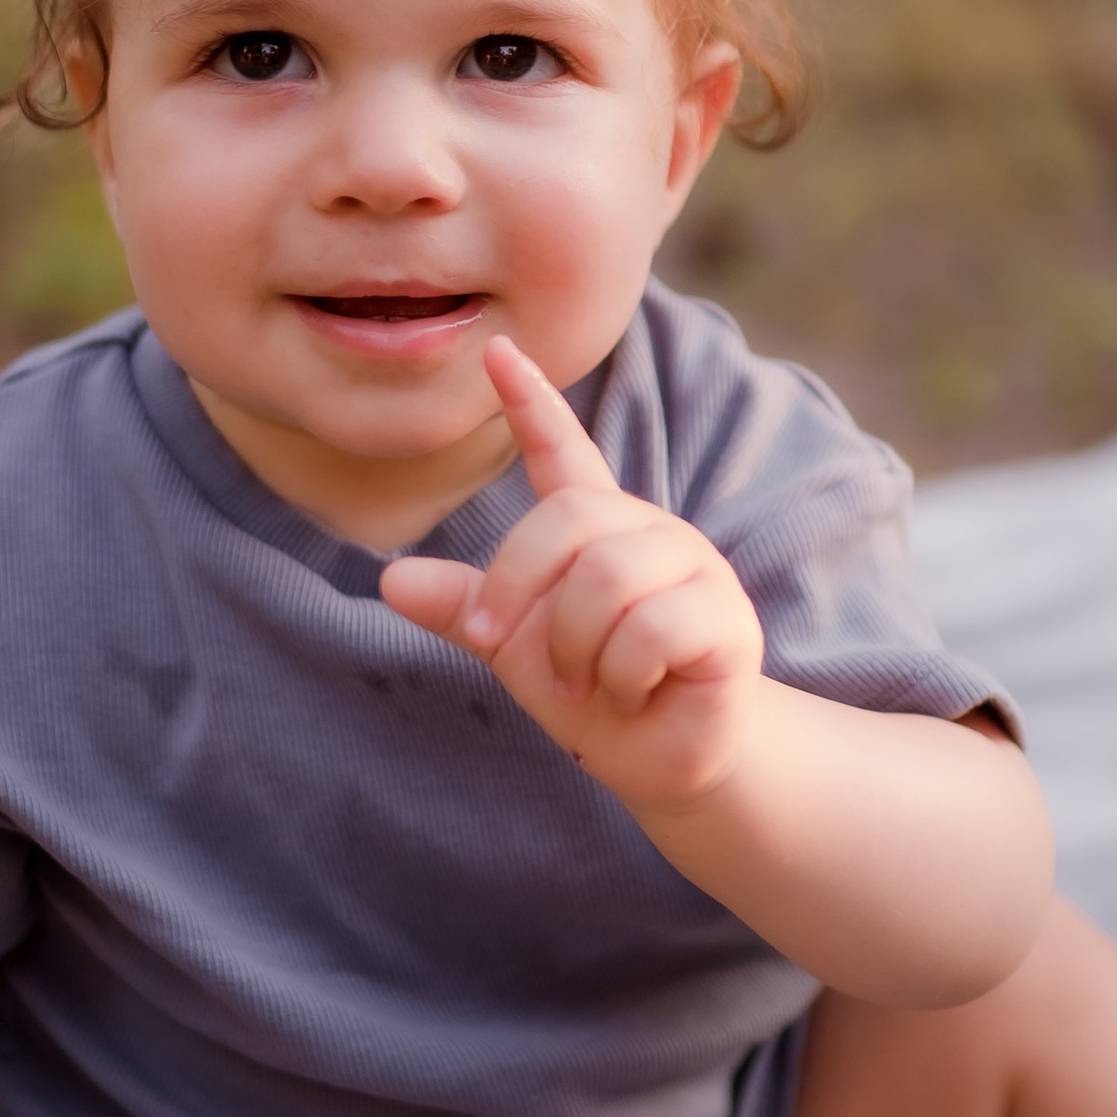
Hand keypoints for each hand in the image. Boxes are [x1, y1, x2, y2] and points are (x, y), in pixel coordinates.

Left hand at [380, 335, 765, 815]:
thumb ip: (466, 610)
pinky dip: (620, 676)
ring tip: (587, 684)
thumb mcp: (517, 651)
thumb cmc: (595, 697)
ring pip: (607, 577)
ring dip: (574, 648)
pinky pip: (650, 629)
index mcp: (596, 531)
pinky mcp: (726, 618)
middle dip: (517, 587)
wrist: (664, 765)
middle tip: (503, 646)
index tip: (498, 351)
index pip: (563, 453)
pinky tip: (633, 692)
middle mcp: (648, 534)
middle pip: (568, 520)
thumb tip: (389, 580)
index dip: (532, 403)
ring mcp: (695, 569)